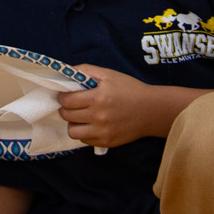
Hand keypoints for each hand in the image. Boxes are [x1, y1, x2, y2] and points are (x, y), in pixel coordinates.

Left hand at [60, 66, 175, 148]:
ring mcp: (103, 131)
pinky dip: (84, 133)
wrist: (152, 110)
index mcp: (98, 97)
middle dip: (65, 109)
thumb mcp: (109, 74)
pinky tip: (91, 125)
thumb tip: (67, 72)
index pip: (68, 101)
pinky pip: (85, 141)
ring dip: (72, 124)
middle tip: (70, 106)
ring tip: (79, 117)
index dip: (62, 97)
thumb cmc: (130, 89)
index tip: (64, 96)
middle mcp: (99, 116)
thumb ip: (87, 70)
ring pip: (73, 132)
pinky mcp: (107, 142)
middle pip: (68, 116)